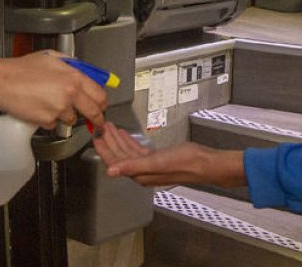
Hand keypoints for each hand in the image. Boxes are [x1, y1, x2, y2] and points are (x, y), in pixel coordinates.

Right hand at [0, 52, 106, 128]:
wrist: (3, 82)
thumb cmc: (22, 69)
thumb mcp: (52, 57)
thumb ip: (71, 64)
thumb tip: (83, 71)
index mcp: (74, 77)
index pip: (99, 94)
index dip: (102, 103)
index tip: (102, 107)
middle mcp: (70, 94)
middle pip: (94, 112)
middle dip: (96, 119)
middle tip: (96, 122)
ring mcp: (59, 109)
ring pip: (72, 119)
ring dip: (66, 115)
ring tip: (50, 103)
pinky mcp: (47, 121)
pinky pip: (54, 124)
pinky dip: (49, 119)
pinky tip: (39, 107)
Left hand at [93, 123, 246, 187]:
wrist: (205, 162)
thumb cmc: (184, 163)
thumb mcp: (155, 162)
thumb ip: (131, 165)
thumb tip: (111, 171)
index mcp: (139, 174)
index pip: (115, 162)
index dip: (104, 149)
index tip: (96, 136)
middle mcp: (142, 171)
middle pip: (119, 156)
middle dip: (109, 142)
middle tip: (100, 127)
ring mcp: (150, 165)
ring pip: (127, 152)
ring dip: (118, 140)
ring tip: (110, 128)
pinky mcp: (157, 159)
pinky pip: (138, 150)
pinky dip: (130, 141)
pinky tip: (126, 134)